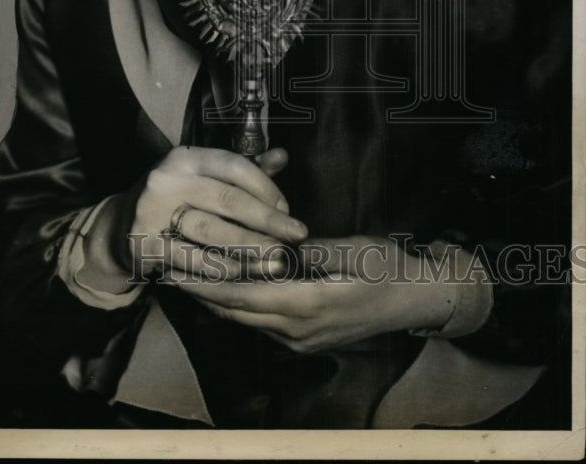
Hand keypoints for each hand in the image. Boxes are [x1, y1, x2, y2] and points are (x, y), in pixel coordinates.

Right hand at [101, 146, 308, 281]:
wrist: (119, 229)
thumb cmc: (175, 200)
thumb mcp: (203, 178)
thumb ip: (244, 171)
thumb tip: (283, 157)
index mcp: (186, 157)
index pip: (234, 166)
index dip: (266, 188)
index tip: (288, 210)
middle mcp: (167, 179)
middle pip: (228, 200)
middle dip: (268, 221)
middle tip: (297, 237)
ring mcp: (153, 212)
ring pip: (212, 232)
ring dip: (250, 250)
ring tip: (278, 262)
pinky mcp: (146, 245)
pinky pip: (193, 261)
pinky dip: (222, 269)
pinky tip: (245, 276)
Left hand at [164, 235, 456, 352]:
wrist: (417, 300)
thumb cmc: (388, 266)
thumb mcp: (351, 247)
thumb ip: (308, 250)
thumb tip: (272, 245)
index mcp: (308, 303)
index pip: (242, 295)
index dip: (205, 283)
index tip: (176, 267)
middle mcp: (298, 329)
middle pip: (236, 311)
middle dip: (200, 292)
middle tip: (168, 269)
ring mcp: (301, 340)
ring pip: (246, 320)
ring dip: (215, 300)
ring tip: (185, 276)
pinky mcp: (305, 341)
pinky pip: (261, 324)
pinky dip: (237, 307)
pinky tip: (223, 289)